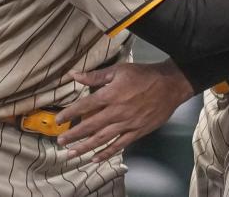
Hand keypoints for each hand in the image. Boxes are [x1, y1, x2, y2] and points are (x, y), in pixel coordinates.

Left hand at [55, 60, 193, 161]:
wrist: (170, 85)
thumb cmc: (143, 75)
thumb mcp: (119, 70)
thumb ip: (96, 76)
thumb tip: (74, 75)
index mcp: (111, 95)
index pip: (85, 106)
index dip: (70, 114)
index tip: (58, 120)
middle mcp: (117, 112)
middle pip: (91, 126)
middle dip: (74, 135)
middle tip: (60, 142)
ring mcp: (127, 124)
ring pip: (102, 139)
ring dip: (85, 148)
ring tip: (72, 154)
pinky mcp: (137, 132)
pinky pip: (119, 145)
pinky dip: (106, 153)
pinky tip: (95, 158)